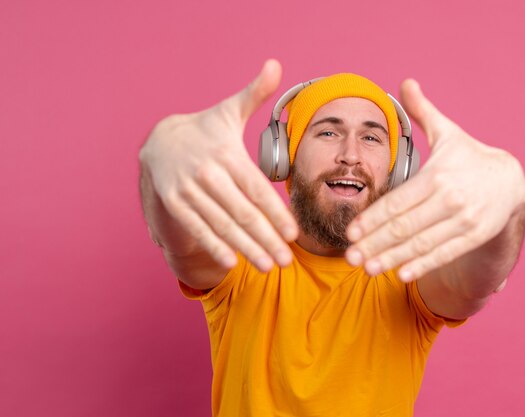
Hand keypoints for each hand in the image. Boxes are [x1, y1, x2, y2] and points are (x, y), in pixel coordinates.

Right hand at [139, 59, 297, 271]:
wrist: (158, 140)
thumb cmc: (204, 129)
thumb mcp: (228, 110)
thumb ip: (255, 93)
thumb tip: (276, 64)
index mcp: (226, 153)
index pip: (256, 188)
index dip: (275, 212)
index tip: (293, 232)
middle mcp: (207, 173)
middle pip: (242, 212)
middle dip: (265, 238)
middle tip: (286, 259)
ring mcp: (188, 189)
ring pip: (221, 224)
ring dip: (245, 247)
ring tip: (267, 264)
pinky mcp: (174, 202)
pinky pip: (197, 228)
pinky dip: (213, 245)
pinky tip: (231, 262)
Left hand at [345, 79, 524, 281]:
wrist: (512, 179)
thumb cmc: (469, 157)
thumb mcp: (448, 132)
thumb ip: (423, 112)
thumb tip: (405, 82)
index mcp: (438, 174)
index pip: (397, 202)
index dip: (372, 219)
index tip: (350, 231)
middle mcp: (450, 198)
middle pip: (404, 226)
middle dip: (374, 244)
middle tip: (350, 257)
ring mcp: (465, 220)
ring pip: (421, 244)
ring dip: (392, 259)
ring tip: (368, 268)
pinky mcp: (475, 236)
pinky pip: (444, 253)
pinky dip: (422, 265)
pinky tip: (400, 274)